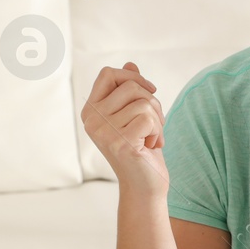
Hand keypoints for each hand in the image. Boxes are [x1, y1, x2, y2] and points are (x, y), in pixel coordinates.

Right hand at [82, 62, 166, 194]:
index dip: (132, 76)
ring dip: (158, 120)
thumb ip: (130, 92)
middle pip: (131, 86)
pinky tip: (152, 146)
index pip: (108, 74)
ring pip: (144, 103)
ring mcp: (104, 131)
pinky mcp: (120, 142)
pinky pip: (149, 119)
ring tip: (152, 138)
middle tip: (155, 125)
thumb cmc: (142, 149)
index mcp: (91, 111)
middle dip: (153, 103)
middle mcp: (92, 120)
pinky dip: (159, 132)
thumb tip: (130, 62)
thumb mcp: (134, 116)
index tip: (150, 91)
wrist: (145, 186)